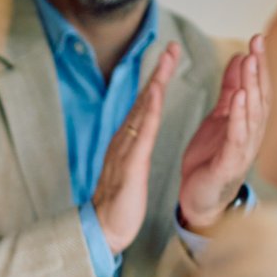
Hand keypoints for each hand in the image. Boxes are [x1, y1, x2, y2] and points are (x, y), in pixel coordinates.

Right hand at [92, 42, 178, 254]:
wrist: (103, 229)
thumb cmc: (119, 204)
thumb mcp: (130, 171)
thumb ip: (133, 151)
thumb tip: (138, 135)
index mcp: (128, 142)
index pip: (147, 106)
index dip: (159, 81)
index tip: (171, 59)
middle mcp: (124, 140)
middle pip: (145, 100)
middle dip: (159, 72)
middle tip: (173, 46)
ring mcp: (125, 150)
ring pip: (143, 110)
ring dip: (156, 82)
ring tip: (168, 60)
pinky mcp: (130, 164)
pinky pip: (143, 133)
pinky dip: (151, 111)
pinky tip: (157, 94)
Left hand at [177, 35, 268, 231]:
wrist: (199, 200)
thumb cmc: (210, 159)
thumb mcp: (218, 118)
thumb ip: (229, 91)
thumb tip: (240, 58)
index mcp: (248, 123)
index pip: (257, 88)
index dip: (259, 64)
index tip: (256, 38)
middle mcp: (252, 135)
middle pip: (260, 97)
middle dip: (259, 68)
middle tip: (257, 42)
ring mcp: (243, 150)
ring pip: (252, 114)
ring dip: (252, 87)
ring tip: (250, 63)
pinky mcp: (229, 164)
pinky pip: (237, 137)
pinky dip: (240, 117)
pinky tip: (240, 98)